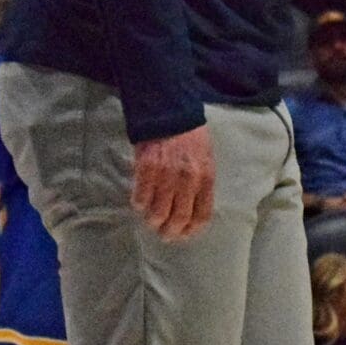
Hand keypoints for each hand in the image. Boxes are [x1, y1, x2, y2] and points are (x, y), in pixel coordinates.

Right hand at [131, 124, 214, 240]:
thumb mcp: (205, 157)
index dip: (191, 230)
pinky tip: (139, 202)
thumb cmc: (189, 135)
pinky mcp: (147, 169)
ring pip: (158, 213)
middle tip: (164, 234)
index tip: (184, 234)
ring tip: (150, 221)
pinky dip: (139, 205)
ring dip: (153, 221)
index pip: (202, 214)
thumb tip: (192, 208)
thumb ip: (201, 182)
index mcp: (206, 177)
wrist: (169, 110)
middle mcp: (188, 180)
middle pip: (179, 218)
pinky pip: (140, 198)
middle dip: (170, 232)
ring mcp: (167, 176)